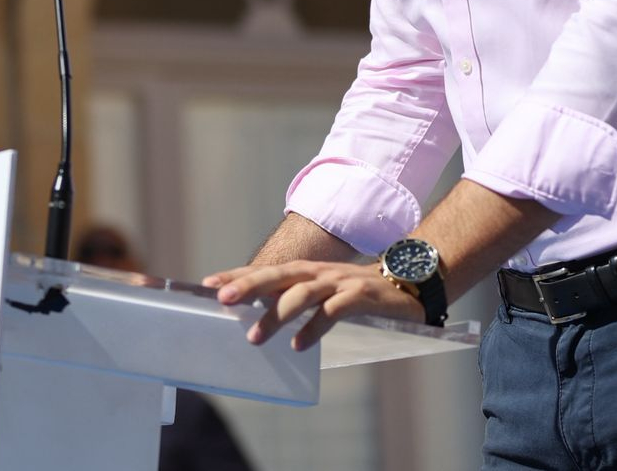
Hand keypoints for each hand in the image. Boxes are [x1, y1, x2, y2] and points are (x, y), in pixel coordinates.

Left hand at [205, 261, 424, 350]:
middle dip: (249, 287)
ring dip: (276, 314)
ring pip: (302, 294)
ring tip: (255, 338)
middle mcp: (319, 273)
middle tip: (223, 301)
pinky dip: (314, 327)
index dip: (238, 275)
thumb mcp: (322, 292)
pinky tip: (299, 345)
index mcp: (306, 271)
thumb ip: (294, 299)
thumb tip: (258, 319)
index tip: (208, 285)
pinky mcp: (361, 297)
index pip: (266, 271)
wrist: (407, 283)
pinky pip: (333, 311)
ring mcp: (340, 282)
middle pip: (278, 276)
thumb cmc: (356, 292)